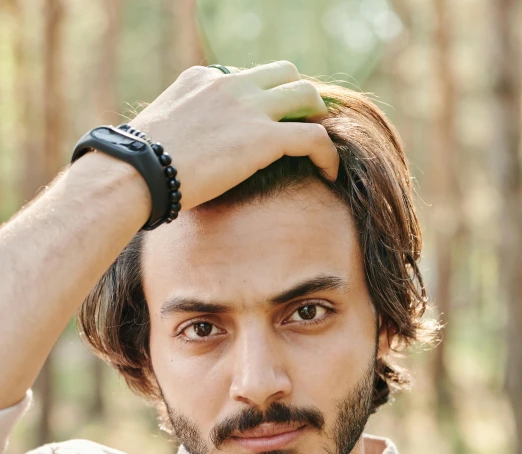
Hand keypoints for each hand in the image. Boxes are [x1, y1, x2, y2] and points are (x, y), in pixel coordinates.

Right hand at [132, 61, 339, 211]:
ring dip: (317, 117)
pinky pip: (315, 137)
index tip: (267, 125)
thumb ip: (180, 131)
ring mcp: (249, 108)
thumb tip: (178, 155)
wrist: (135, 172)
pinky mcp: (265, 138)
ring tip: (319, 147)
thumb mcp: (157, 133)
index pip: (247, 78)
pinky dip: (328, 153)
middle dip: (297, 98)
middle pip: (283, 73)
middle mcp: (230, 85)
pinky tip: (329, 173)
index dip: (263, 100)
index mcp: (202, 79)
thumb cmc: (136, 165)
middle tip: (301, 127)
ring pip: (306, 94)